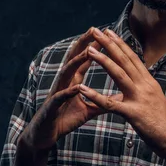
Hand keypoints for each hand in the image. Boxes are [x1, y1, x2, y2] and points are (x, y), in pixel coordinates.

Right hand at [20, 27, 122, 151]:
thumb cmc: (65, 120)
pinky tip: (76, 87)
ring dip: (76, 62)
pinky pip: (60, 97)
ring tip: (87, 52)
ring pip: (66, 74)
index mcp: (73, 82)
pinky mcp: (52, 107)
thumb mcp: (88, 110)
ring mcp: (57, 93)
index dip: (94, 47)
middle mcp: (64, 83)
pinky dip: (68, 92)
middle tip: (94, 29)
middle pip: (74, 59)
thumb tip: (120, 98)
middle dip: (83, 44)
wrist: (45, 135)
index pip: (84, 60)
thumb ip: (102, 102)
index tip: (105, 33)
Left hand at [78, 28, 165, 161]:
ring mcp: (140, 99)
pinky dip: (95, 95)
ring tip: (88, 50)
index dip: (120, 44)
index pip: (133, 58)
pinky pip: (110, 104)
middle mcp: (145, 86)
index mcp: (149, 82)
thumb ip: (143, 91)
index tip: (109, 32)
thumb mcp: (154, 102)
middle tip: (95, 30)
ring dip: (103, 60)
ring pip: (118, 75)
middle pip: (124, 60)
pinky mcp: (134, 114)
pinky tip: (82, 89)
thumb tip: (137, 83)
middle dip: (109, 44)